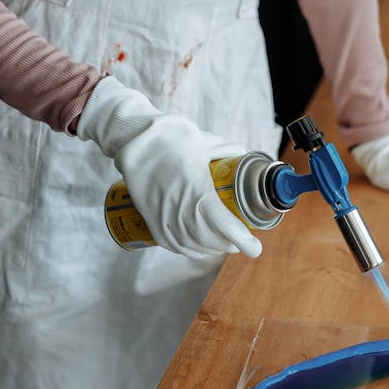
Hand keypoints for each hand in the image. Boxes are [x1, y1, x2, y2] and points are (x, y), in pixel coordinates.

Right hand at [77, 76, 261, 258]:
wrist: (133, 140)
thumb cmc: (170, 137)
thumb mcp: (205, 141)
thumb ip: (226, 149)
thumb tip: (242, 155)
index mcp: (199, 192)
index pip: (226, 227)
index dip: (243, 241)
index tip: (255, 248)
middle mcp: (181, 210)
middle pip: (211, 240)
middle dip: (230, 245)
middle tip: (242, 242)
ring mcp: (165, 218)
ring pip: (193, 245)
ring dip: (212, 249)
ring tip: (224, 245)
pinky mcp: (151, 220)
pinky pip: (173, 245)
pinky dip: (190, 251)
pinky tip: (199, 249)